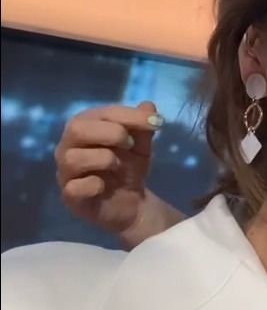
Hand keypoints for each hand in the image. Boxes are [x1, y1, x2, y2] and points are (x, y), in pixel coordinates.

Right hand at [55, 101, 182, 247]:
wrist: (132, 204)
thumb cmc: (130, 167)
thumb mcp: (141, 145)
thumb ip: (143, 126)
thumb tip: (148, 105)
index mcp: (85, 126)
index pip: (101, 112)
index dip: (129, 115)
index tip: (156, 122)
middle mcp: (68, 146)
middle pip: (77, 128)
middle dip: (111, 133)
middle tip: (130, 145)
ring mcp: (65, 172)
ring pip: (73, 158)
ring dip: (104, 159)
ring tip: (117, 165)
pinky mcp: (69, 196)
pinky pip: (74, 187)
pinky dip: (93, 185)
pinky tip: (104, 186)